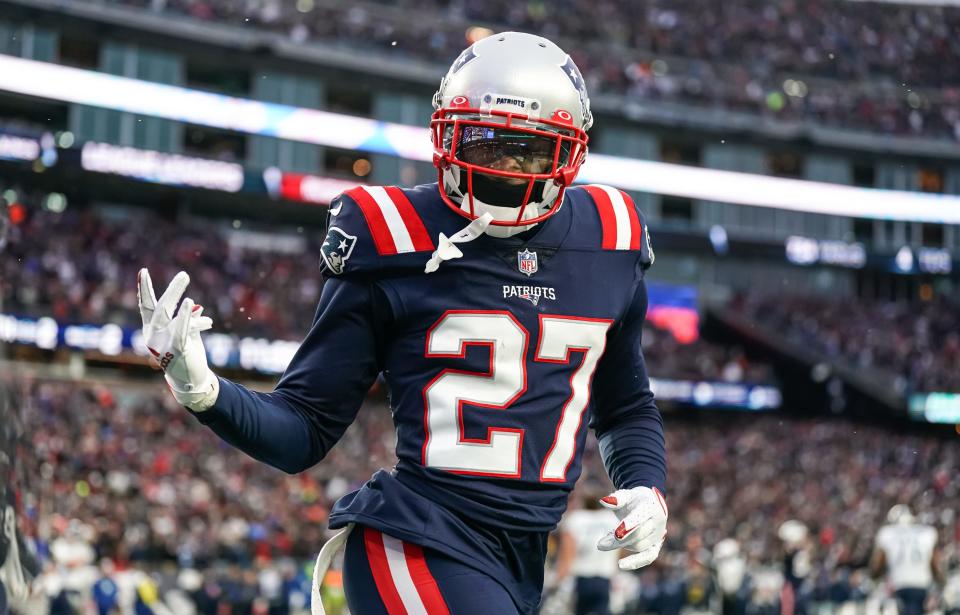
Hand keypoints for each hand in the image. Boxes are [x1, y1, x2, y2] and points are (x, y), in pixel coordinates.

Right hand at [138, 268, 218, 410]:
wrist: (191, 380)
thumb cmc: (187, 354)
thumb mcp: (186, 333)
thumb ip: (188, 319)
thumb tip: (197, 307)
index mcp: (152, 329)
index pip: (146, 306)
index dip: (144, 288)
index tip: (143, 270)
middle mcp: (152, 335)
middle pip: (160, 308)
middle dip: (173, 290)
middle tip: (184, 275)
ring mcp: (162, 344)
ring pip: (171, 317)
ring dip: (183, 303)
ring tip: (189, 290)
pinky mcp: (176, 350)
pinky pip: (181, 329)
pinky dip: (187, 316)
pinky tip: (191, 303)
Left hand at [597, 486, 667, 569]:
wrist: (650, 504)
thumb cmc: (634, 499)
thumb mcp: (626, 495)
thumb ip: (617, 499)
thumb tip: (604, 501)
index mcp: (651, 506)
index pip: (641, 517)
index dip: (630, 525)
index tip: (616, 534)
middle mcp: (658, 522)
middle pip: (638, 535)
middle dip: (618, 540)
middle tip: (600, 544)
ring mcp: (658, 535)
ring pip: (640, 546)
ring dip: (620, 546)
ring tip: (603, 544)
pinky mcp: (656, 546)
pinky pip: (648, 557)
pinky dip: (636, 562)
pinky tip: (621, 565)